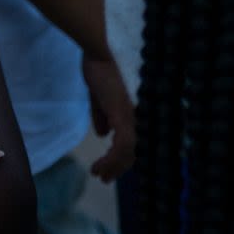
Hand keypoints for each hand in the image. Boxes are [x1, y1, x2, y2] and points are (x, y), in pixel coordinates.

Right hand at [84, 52, 135, 181]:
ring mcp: (131, 117)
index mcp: (131, 114)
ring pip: (128, 153)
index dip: (121, 160)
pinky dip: (111, 159)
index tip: (106, 171)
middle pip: (133, 152)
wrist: (97, 54)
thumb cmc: (97, 71)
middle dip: (117, 169)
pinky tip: (100, 164)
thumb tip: (102, 135)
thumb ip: (101, 116)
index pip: (132, 144)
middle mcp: (136, 118)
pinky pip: (121, 145)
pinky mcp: (122, 115)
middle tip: (103, 179)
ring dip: (112, 167)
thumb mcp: (98, 99)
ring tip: (98, 173)